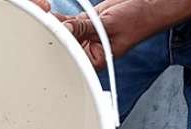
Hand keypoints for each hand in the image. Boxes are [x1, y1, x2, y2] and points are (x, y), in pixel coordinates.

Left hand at [56, 0, 190, 69]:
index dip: (59, 49)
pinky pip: (67, 22)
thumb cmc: (138, 20)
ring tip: (43, 18)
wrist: (148, 5)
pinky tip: (49, 14)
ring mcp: (84, 36)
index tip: (50, 39)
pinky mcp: (84, 23)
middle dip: (53, 37)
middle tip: (42, 27)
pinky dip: (58, 18)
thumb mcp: (110, 24)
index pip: (72, 58)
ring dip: (53, 26)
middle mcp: (87, 50)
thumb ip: (85, 27)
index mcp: (96, 60)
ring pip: (62, 33)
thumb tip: (64, 28)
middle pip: (63, 46)